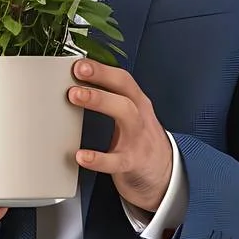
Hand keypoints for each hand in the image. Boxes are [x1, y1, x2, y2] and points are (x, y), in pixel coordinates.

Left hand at [69, 59, 173, 213]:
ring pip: (126, 114)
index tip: (80, 63)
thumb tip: (73, 84)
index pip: (122, 79)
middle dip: (101, 78)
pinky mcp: (133, 163)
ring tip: (75, 96)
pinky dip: (98, 158)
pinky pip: (116, 161)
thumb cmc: (138, 141)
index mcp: (137, 103)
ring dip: (100, 101)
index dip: (102, 69)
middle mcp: (140, 116)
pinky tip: (81, 156)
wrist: (164, 176)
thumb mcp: (130, 115)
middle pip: (125, 90)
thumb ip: (109, 100)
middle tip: (77, 73)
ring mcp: (138, 139)